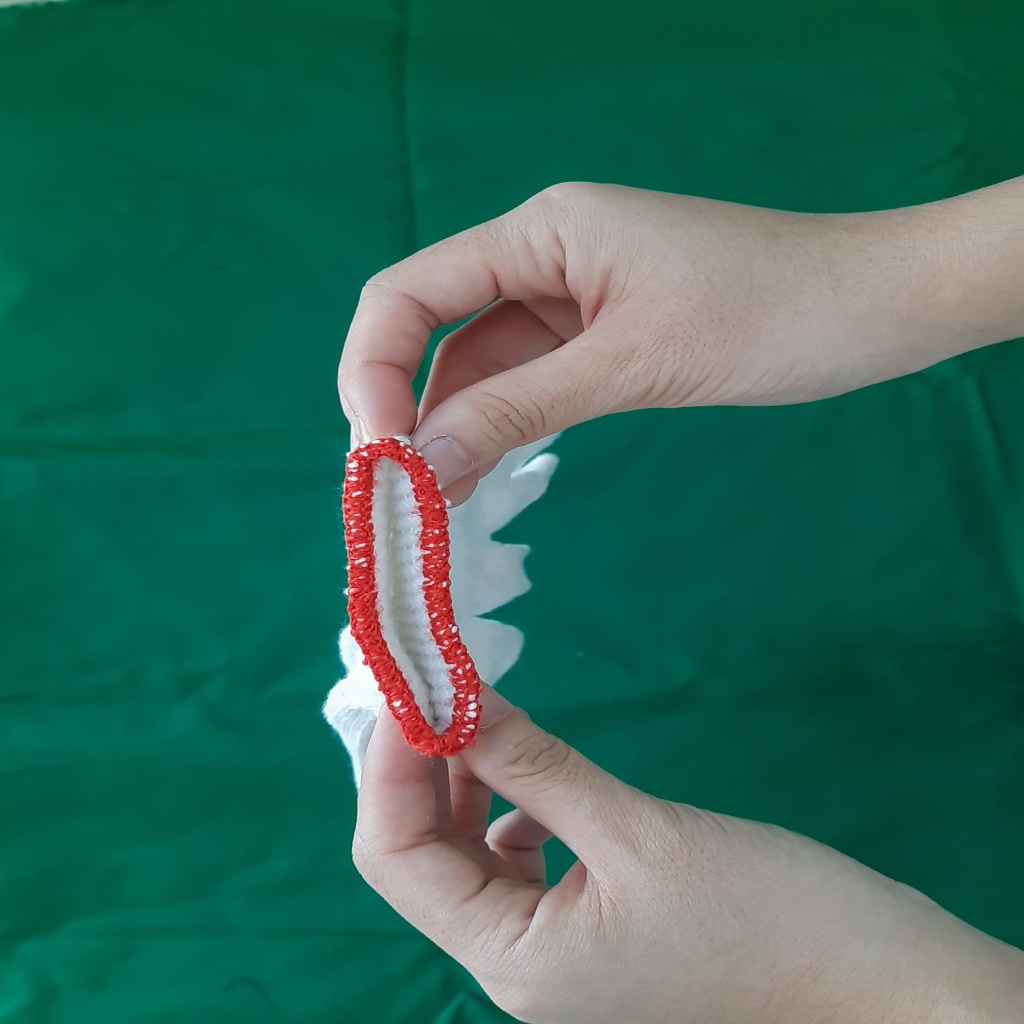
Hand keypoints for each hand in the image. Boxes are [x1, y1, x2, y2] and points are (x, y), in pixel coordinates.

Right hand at [338, 178, 1023, 503]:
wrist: (876, 308)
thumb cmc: (768, 315)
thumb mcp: (632, 362)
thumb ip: (519, 407)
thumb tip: (416, 463)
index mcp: (540, 233)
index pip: (410, 291)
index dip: (372, 368)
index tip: (376, 453)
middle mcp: (541, 258)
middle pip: (435, 330)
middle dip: (405, 408)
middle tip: (395, 498)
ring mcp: (571, 299)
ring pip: (478, 366)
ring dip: (450, 429)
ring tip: (429, 507)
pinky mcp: (600, 337)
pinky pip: (526, 383)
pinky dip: (499, 429)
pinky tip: (477, 478)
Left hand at [352, 685, 1023, 1023]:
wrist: (880, 984)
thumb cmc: (769, 917)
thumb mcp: (641, 831)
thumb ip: (536, 764)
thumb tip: (455, 697)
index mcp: (516, 964)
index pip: (397, 859)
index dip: (387, 765)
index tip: (404, 679)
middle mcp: (519, 970)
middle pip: (423, 860)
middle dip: (417, 768)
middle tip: (429, 681)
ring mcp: (554, 956)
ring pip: (467, 860)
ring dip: (461, 784)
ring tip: (473, 712)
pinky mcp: (590, 932)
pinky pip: (516, 866)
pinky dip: (509, 809)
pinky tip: (533, 777)